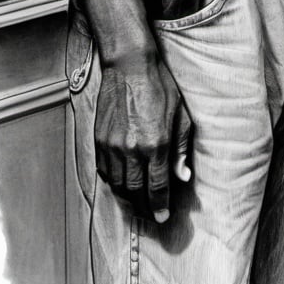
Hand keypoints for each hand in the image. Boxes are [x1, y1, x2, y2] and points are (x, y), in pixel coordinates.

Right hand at [94, 50, 192, 222]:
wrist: (130, 66)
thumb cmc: (160, 87)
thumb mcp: (180, 115)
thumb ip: (180, 149)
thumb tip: (183, 176)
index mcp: (156, 144)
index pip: (158, 186)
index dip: (160, 205)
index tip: (163, 217)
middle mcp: (132, 150)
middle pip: (136, 192)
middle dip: (144, 208)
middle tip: (150, 216)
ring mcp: (113, 146)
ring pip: (118, 186)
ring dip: (127, 200)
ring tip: (136, 206)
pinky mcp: (99, 140)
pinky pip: (105, 172)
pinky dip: (113, 184)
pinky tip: (121, 186)